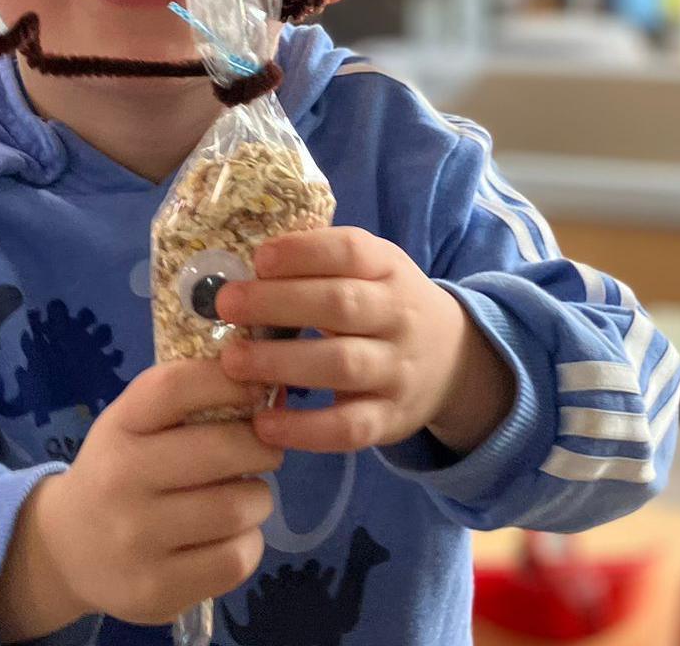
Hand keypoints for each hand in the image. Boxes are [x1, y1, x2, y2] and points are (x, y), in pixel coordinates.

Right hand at [0, 361, 280, 636]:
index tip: (257, 390)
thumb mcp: (132, 425)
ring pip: (238, 508)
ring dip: (258, 499)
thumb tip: (265, 384)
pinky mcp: (156, 591)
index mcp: (117, 429)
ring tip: (244, 498)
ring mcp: (136, 541)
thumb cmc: (118, 472)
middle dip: (261, 447)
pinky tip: (230, 536)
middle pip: (223, 450)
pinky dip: (248, 543)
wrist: (65, 549)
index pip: (175, 387)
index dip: (228, 381)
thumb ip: (186, 401)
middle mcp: (120, 481)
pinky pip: (236, 560)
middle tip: (263, 452)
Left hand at [215, 228, 515, 455]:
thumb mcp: (371, 272)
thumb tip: (244, 266)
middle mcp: (399, 316)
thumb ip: (321, 265)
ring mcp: (397, 370)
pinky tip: (264, 423)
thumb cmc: (385, 307)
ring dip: (282, 362)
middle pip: (341, 304)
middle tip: (226, 304)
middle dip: (278, 303)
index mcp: (389, 269)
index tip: (258, 258)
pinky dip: (304, 429)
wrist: (453, 361)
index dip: (303, 252)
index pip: (351, 251)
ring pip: (342, 364)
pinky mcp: (390, 419)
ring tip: (232, 361)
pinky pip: (348, 428)